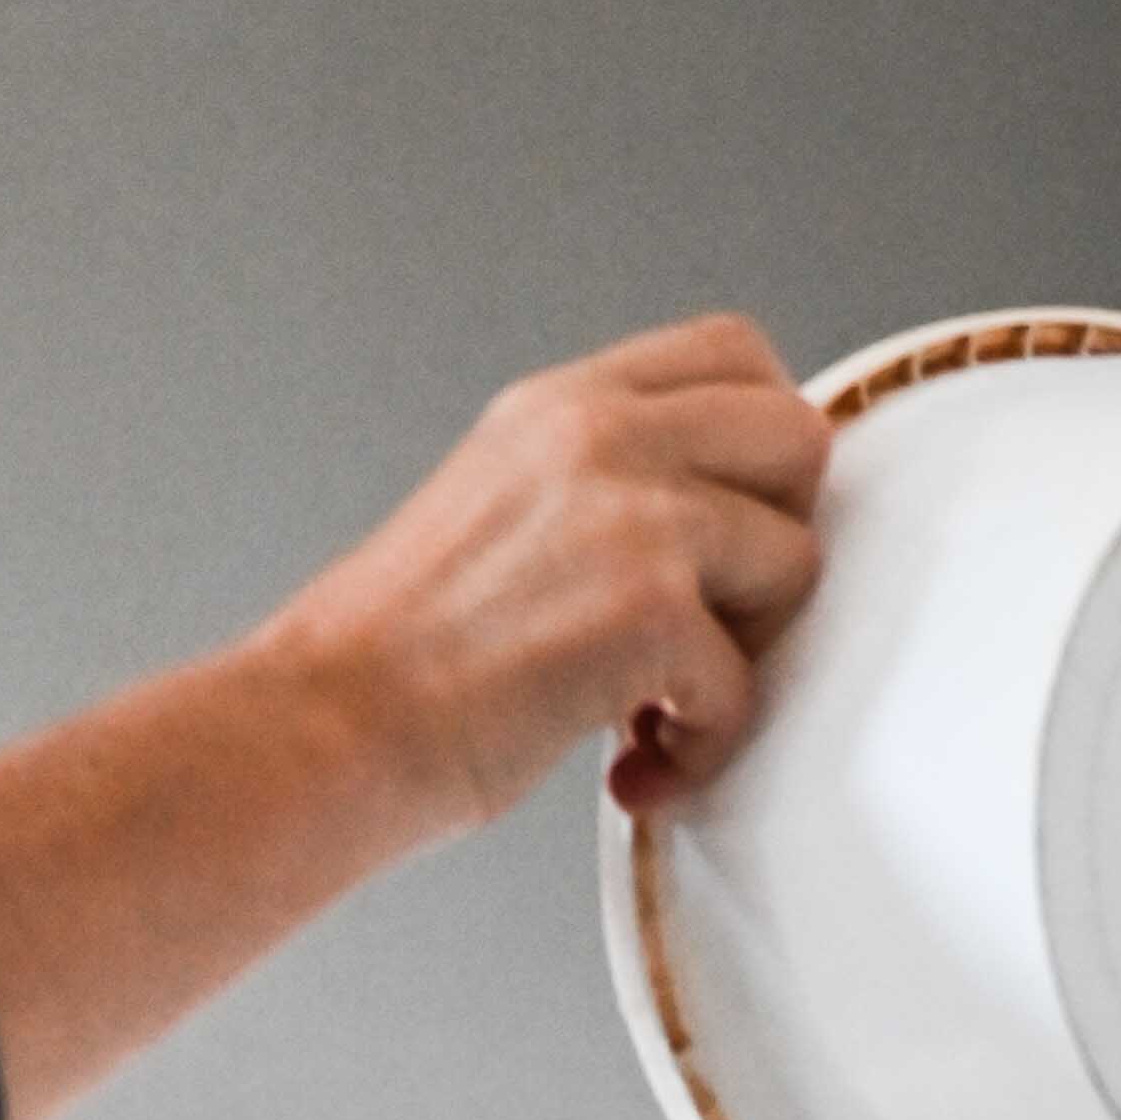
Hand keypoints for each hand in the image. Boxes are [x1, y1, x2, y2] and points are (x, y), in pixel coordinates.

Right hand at [259, 313, 828, 838]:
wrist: (324, 726)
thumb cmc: (397, 656)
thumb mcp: (501, 505)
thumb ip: (603, 485)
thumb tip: (714, 522)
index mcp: (564, 404)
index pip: (734, 353)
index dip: (761, 451)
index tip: (729, 531)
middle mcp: (602, 435)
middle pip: (796, 439)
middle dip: (778, 541)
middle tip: (712, 619)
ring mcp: (634, 514)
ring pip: (794, 561)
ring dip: (744, 654)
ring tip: (660, 707)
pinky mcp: (650, 611)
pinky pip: (746, 686)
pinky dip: (702, 750)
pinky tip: (635, 765)